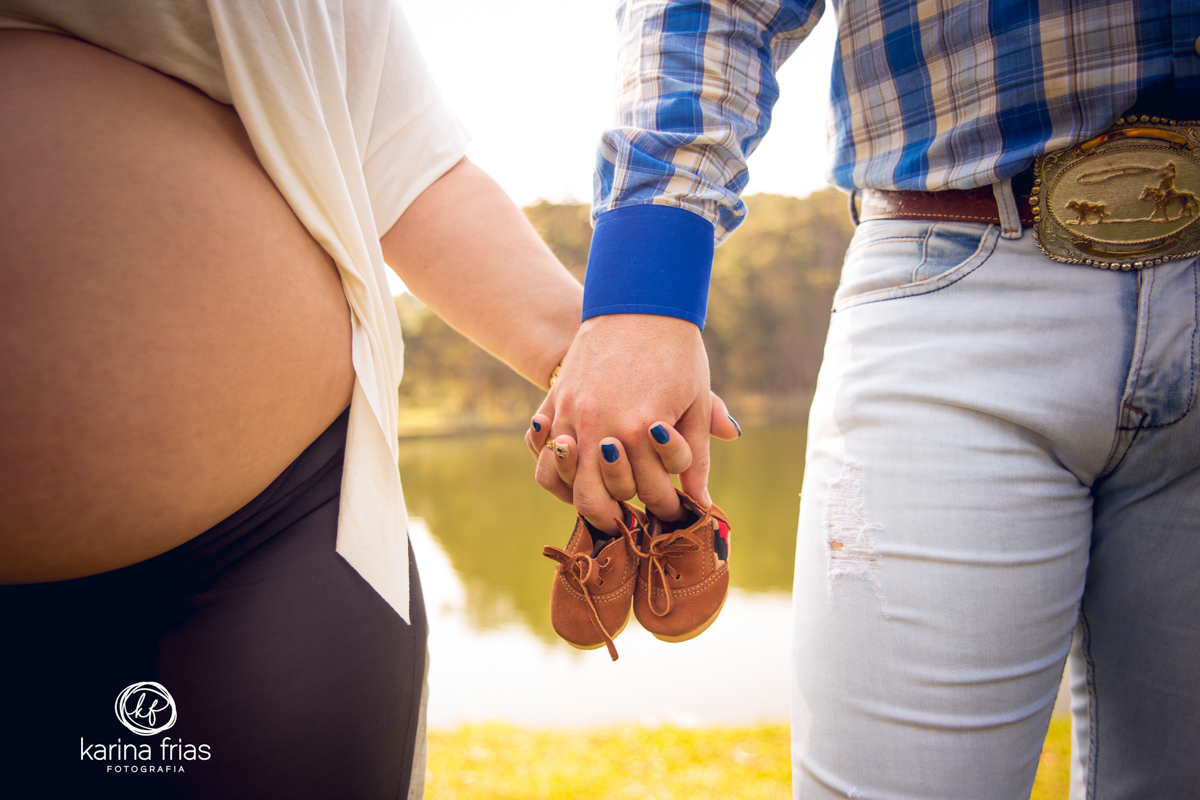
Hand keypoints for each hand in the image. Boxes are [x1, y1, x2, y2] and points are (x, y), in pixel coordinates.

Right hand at [523, 313, 738, 533]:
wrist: (639, 303)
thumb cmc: (676, 352)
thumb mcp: (696, 401)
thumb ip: (698, 455)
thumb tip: (701, 503)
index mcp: (642, 430)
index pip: (650, 493)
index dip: (665, 508)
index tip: (672, 511)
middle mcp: (601, 426)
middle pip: (596, 500)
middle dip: (617, 517)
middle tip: (631, 519)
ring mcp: (571, 414)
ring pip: (561, 481)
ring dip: (580, 497)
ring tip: (601, 503)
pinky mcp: (554, 402)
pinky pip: (540, 450)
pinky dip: (553, 467)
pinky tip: (575, 470)